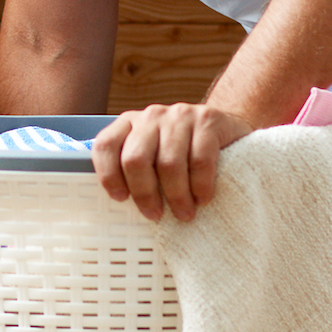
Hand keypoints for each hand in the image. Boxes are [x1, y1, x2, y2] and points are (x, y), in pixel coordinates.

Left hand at [92, 103, 252, 222]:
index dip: (109, 175)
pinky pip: (200, 161)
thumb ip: (136, 171)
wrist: (225, 129)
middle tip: (156, 215)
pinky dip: (201, 186)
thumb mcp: (153, 155)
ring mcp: (180, 115)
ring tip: (185, 213)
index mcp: (129, 124)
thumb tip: (121, 210)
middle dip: (145, 194)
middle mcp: (151, 116)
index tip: (121, 199)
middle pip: (135, 159)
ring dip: (177, 196)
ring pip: (169, 164)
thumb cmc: (182, 152)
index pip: (106, 145)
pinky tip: (203, 198)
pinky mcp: (208, 120)